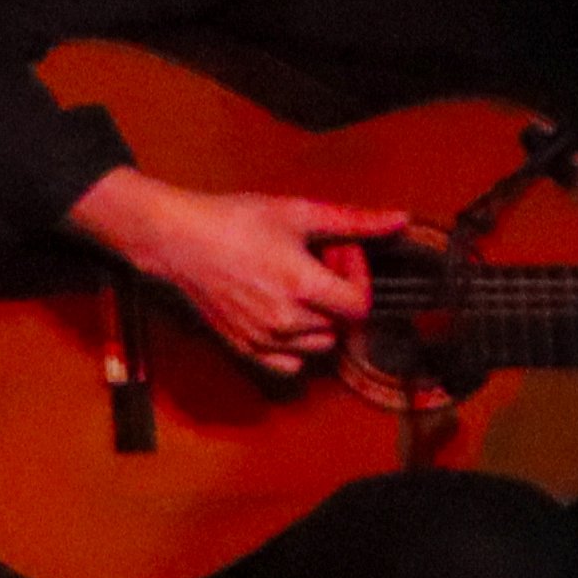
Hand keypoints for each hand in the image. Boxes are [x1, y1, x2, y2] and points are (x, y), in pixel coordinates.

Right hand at [75, 172, 405, 376]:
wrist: (179, 241)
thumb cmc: (234, 221)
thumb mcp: (298, 212)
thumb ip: (354, 221)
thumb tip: (399, 220)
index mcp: (302, 286)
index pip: (361, 306)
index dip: (359, 277)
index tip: (340, 253)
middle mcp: (285, 321)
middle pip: (342, 323)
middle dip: (339, 292)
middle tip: (316, 260)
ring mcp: (264, 340)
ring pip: (321, 345)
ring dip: (320, 318)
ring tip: (297, 283)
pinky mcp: (246, 349)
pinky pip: (291, 364)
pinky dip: (297, 345)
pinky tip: (284, 311)